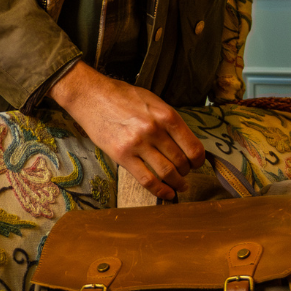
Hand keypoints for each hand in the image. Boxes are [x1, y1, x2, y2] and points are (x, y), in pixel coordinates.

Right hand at [49, 61, 204, 199]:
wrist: (91, 96)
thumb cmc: (122, 96)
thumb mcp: (152, 101)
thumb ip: (168, 120)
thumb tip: (184, 142)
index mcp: (166, 115)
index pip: (193, 146)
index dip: (199, 160)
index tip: (197, 164)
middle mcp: (155, 130)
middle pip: (181, 161)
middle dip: (187, 171)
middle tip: (185, 174)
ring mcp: (138, 144)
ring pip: (167, 173)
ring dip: (177, 183)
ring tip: (180, 186)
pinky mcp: (122, 156)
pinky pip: (147, 179)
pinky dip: (160, 190)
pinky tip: (167, 194)